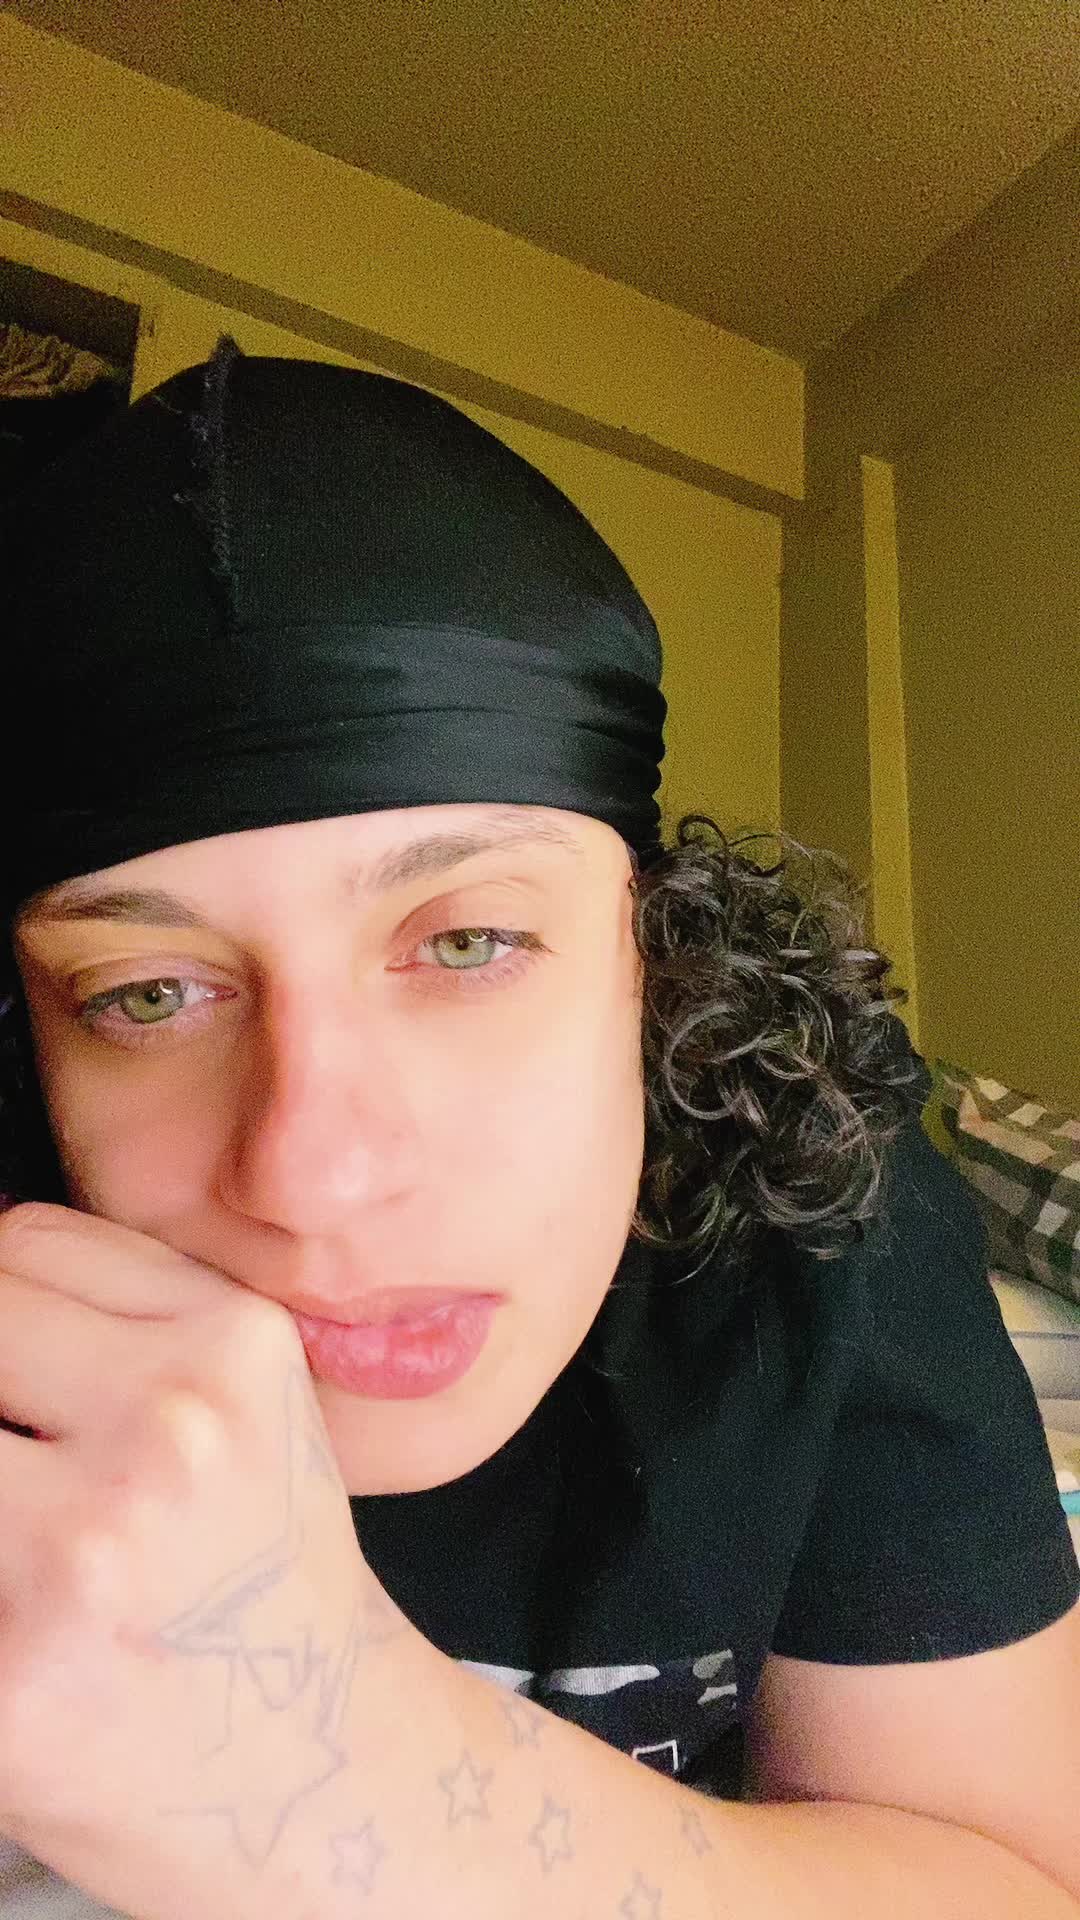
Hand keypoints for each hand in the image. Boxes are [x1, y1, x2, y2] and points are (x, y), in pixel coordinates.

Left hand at [0, 1201, 410, 1919]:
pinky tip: (24, 1610)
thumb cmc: (266, 1583)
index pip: (26, 1242)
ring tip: (27, 1531)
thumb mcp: (249, 1407)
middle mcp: (170, 1431)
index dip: (6, 1303)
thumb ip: (126, 1318)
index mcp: (234, 1348)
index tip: (19, 1368)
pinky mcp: (8, 1671)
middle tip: (30, 1460)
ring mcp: (82, 1550)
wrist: (318, 1776)